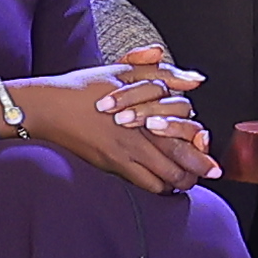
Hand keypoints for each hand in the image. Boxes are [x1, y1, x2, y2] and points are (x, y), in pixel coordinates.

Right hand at [13, 59, 215, 191]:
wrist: (48, 107)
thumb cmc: (84, 87)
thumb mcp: (123, 71)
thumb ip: (162, 73)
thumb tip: (196, 80)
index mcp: (144, 110)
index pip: (184, 130)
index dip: (200, 142)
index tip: (208, 146)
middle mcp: (137, 136)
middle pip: (179, 160)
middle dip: (198, 169)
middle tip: (210, 172)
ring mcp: (123, 154)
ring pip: (163, 178)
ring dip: (179, 180)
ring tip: (187, 179)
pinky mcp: (110, 165)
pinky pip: (142, 184)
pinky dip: (157, 186)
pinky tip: (161, 181)